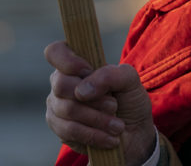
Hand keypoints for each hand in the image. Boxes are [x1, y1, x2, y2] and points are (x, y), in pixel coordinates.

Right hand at [45, 41, 156, 165]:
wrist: (134, 133)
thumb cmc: (129, 100)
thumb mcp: (130, 80)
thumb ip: (110, 75)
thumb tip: (81, 91)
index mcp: (76, 64)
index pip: (55, 52)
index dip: (67, 60)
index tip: (87, 70)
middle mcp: (62, 83)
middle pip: (61, 84)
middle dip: (93, 98)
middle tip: (114, 105)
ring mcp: (57, 106)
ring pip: (67, 110)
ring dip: (98, 119)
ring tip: (117, 126)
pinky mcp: (59, 129)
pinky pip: (69, 131)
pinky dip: (93, 135)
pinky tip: (110, 138)